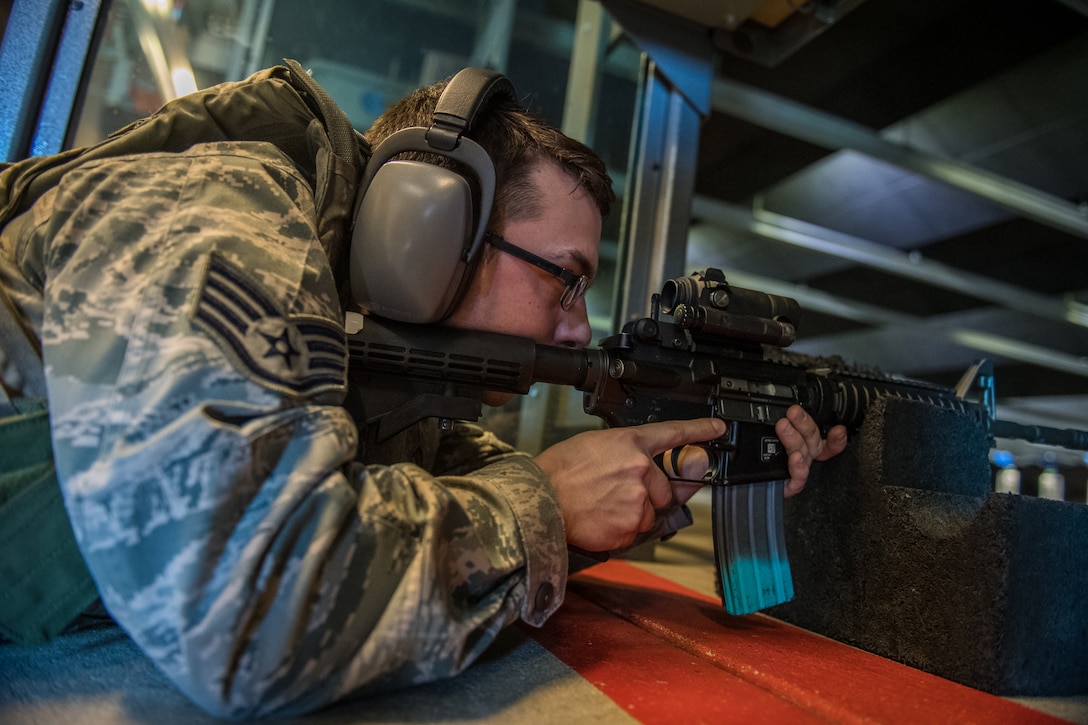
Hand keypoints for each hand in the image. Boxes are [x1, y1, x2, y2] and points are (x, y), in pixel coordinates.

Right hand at [535, 418, 725, 551]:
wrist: (539, 500)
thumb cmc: (558, 472)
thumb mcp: (594, 445)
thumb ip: (627, 453)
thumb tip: (648, 466)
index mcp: (630, 444)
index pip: (673, 434)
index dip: (699, 431)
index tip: (717, 429)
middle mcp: (640, 471)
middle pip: (665, 488)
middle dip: (649, 494)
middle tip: (617, 493)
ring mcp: (637, 501)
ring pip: (650, 513)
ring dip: (633, 513)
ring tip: (601, 505)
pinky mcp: (629, 528)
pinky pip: (635, 532)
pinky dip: (620, 530)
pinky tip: (599, 518)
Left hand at [775, 405, 847, 496]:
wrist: (754, 485)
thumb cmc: (767, 459)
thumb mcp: (771, 433)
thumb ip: (780, 421)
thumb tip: (774, 402)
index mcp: (806, 445)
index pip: (827, 440)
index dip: (835, 437)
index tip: (839, 429)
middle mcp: (806, 457)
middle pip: (812, 439)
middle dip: (804, 423)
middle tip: (793, 411)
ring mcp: (799, 471)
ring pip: (802, 453)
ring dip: (793, 438)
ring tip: (783, 426)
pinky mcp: (791, 485)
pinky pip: (798, 477)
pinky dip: (798, 467)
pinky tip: (795, 458)